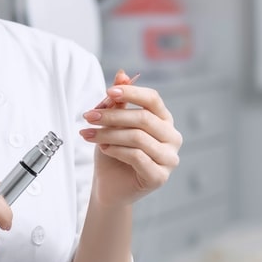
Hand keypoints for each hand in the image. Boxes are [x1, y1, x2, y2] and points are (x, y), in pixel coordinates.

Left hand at [79, 69, 182, 207]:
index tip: (107, 92)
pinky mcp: (160, 177)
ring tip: (91, 135)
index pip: (153, 99)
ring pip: (138, 137)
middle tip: (88, 116)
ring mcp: (169, 158)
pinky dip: (115, 150)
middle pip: (143, 118)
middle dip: (112, 116)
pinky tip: (103, 149)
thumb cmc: (113, 153)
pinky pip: (136, 156)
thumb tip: (122, 74)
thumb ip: (119, 101)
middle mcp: (172, 137)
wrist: (109, 186)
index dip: (131, 93)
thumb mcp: (112, 123)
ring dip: (108, 134)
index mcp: (164, 120)